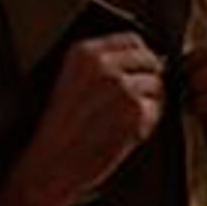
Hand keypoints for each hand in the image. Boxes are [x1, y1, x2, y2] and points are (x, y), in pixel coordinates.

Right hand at [0, 34, 165, 205]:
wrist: (50, 166)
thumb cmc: (61, 131)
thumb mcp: (71, 81)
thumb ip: (104, 64)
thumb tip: (148, 57)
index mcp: (84, 53)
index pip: (132, 40)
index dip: (140, 58)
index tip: (137, 73)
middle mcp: (103, 65)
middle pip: (150, 61)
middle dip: (146, 82)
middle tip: (126, 106)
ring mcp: (120, 86)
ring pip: (156, 87)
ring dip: (146, 106)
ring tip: (118, 123)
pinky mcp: (133, 110)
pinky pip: (156, 111)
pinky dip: (145, 125)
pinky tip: (121, 135)